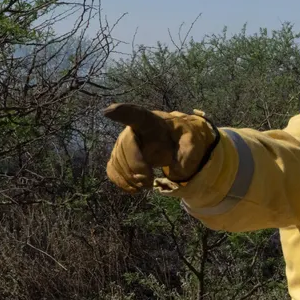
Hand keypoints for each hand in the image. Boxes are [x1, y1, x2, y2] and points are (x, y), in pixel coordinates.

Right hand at [103, 103, 218, 192]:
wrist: (176, 144)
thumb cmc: (182, 140)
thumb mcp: (192, 143)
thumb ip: (187, 152)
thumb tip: (176, 168)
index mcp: (152, 122)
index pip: (136, 115)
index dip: (122, 113)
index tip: (108, 112)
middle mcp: (133, 130)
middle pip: (125, 146)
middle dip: (135, 167)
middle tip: (149, 181)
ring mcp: (124, 143)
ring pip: (117, 160)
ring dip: (130, 178)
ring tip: (146, 185)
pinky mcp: (120, 157)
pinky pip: (112, 169)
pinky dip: (122, 181)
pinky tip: (134, 187)